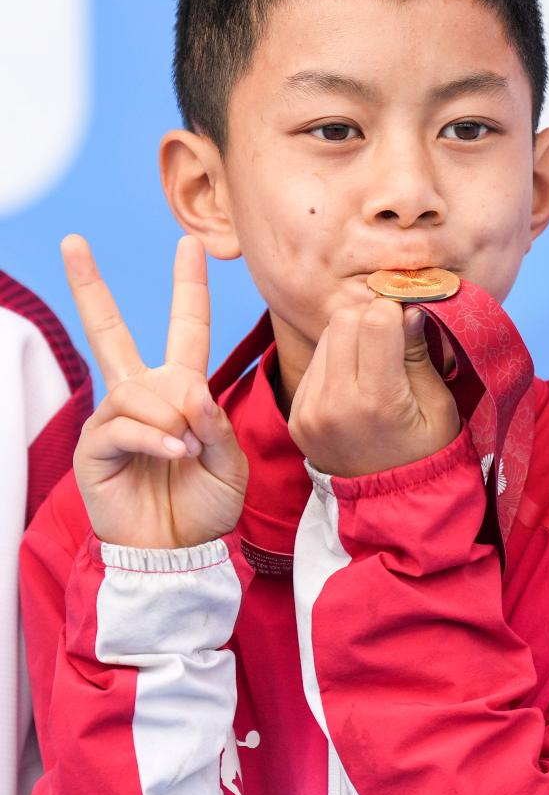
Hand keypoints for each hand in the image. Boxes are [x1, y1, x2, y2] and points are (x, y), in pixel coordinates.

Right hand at [61, 233, 247, 547]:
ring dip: (169, 417)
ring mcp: (114, 419)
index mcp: (181, 390)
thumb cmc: (205, 506)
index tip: (188, 244)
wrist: (179, 552)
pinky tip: (171, 452)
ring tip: (186, 448)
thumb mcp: (230, 463)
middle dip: (91, 287)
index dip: (189, 288)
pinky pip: (122, 424)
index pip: (186, 328)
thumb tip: (190, 390)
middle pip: (110, 331)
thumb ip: (216, 423)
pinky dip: (153, 437)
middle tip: (73, 241)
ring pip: (137, 390)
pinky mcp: (94, 447)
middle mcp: (143, 395)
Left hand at [288, 297, 460, 476]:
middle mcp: (334, 402)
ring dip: (350, 337)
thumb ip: (419, 354)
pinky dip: (335, 361)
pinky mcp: (296, 414)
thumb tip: (409, 307)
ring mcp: (308, 410)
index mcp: (377, 400)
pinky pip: (313, 364)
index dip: (396, 311)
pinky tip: (355, 382)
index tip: (408, 322)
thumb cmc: (427, 453)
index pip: (375, 319)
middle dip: (370, 319)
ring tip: (374, 363)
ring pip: (324, 336)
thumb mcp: (439, 406)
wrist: (391, 508)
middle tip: (391, 339)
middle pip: (343, 320)